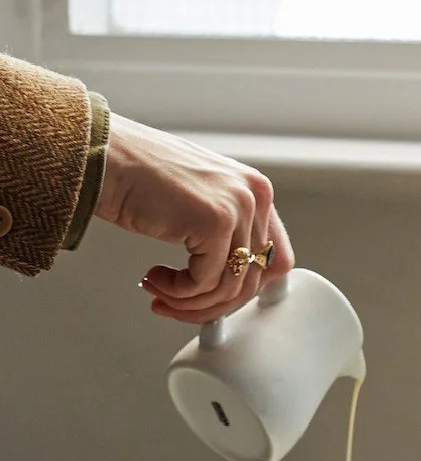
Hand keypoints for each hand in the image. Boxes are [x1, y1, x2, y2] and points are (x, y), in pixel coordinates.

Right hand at [95, 115, 294, 322]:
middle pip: (253, 280)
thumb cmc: (139, 178)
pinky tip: (153, 279)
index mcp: (257, 192)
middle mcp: (255, 196)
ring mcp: (239, 208)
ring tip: (159, 292)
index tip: (215, 300)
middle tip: (176, 304)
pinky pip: (205, 283)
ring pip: (229, 288)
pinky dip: (178, 292)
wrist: (104, 156)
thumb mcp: (199, 204)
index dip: (245, 290)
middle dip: (212, 304)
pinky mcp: (216, 222)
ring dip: (190, 302)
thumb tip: (233, 285)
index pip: (274, 261)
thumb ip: (226, 236)